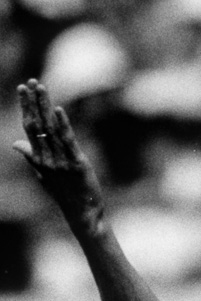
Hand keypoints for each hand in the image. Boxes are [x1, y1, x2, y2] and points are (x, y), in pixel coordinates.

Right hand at [13, 80, 104, 235]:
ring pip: (51, 129)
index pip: (30, 128)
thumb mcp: (44, 175)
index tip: (23, 89)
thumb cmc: (65, 195)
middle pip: (38, 125)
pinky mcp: (77, 164)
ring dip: (45, 107)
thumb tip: (16, 143)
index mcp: (39, 159)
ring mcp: (61, 162)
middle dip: (33, 102)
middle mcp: (47, 159)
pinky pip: (68, 142)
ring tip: (41, 88)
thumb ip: (31, 157)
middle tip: (31, 82)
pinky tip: (58, 110)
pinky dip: (63, 125)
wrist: (82, 215)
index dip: (26, 107)